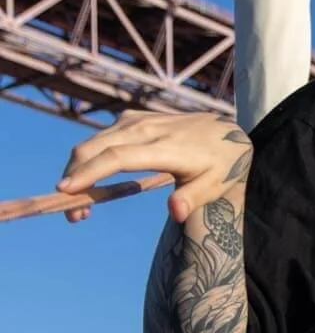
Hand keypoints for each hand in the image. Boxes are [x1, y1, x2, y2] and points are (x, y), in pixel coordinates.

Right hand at [57, 110, 251, 224]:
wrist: (227, 131)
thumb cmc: (221, 165)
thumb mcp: (216, 185)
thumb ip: (193, 198)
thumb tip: (176, 213)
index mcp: (166, 147)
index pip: (119, 157)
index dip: (90, 172)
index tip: (68, 190)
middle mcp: (146, 129)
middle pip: (96, 147)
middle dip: (75, 176)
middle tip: (71, 212)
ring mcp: (137, 121)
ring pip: (94, 141)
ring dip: (77, 169)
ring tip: (79, 204)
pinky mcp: (132, 119)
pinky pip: (101, 137)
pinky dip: (88, 158)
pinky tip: (88, 181)